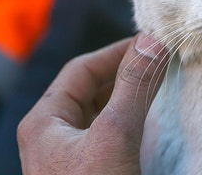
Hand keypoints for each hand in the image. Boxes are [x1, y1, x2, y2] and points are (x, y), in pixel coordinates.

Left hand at [18, 33, 168, 174]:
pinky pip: (104, 139)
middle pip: (88, 91)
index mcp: (42, 122)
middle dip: (123, 74)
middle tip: (158, 64)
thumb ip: (133, 86)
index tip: (151, 44)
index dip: (116, 52)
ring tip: (155, 89)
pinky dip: (125, 125)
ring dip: (125, 99)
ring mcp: (65, 159)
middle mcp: (48, 138)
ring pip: (97, 116)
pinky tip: (145, 128)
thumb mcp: (115, 135)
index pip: (80, 69)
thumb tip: (152, 40)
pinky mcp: (83, 174)